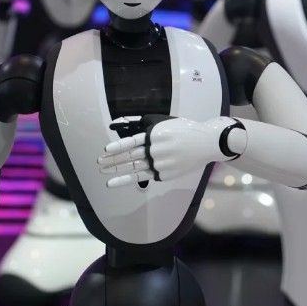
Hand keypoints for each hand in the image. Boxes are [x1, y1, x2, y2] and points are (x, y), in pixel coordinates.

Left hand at [98, 115, 236, 187]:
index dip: (118, 147)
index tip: (105, 150)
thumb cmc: (184, 130)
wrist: (206, 143)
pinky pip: (144, 176)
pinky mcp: (165, 175)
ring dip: (118, 173)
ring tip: (105, 177)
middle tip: (100, 163)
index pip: (131, 142)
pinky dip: (128, 180)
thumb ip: (147, 126)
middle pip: (130, 157)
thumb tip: (127, 126)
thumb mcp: (165, 122)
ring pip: (135, 169)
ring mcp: (160, 164)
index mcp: (155, 135)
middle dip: (113, 161)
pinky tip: (116, 183)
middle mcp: (156, 150)